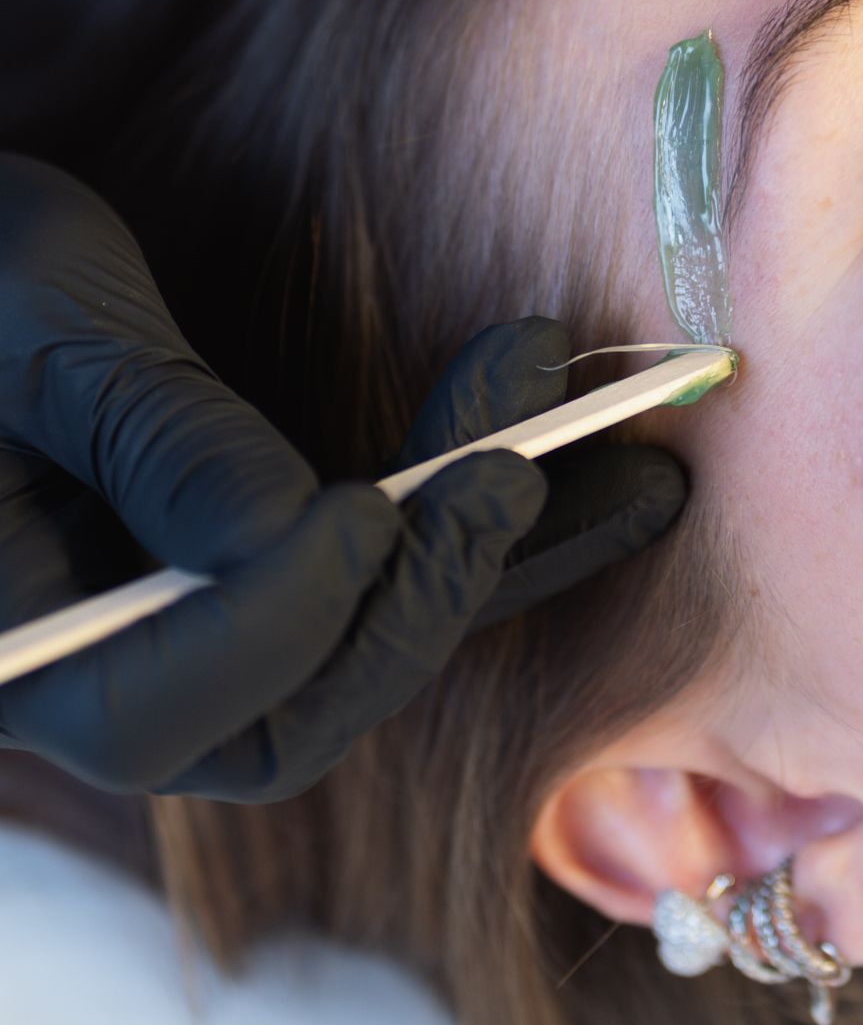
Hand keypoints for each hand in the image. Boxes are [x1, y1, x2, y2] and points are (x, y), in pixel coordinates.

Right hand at [0, 155, 684, 799]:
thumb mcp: (30, 315)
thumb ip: (150, 431)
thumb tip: (292, 536)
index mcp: (12, 650)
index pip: (164, 705)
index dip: (283, 617)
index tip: (371, 506)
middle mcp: (101, 673)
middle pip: (291, 709)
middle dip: (425, 590)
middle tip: (520, 469)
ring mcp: (185, 626)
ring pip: (363, 645)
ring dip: (496, 554)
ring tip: (637, 467)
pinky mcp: (249, 564)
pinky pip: (379, 571)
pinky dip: (479, 521)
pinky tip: (592, 463)